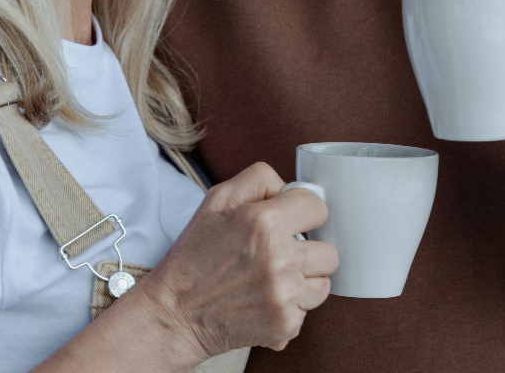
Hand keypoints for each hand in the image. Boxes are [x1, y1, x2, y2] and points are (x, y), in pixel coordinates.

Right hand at [131, 162, 337, 362]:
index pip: (319, 208)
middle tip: (278, 254)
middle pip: (329, 251)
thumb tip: (290, 188)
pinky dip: (290, 308)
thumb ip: (259, 179)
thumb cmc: (195, 254)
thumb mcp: (217, 200)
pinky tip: (264, 302)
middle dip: (307, 251)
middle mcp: (281, 259)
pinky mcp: (286, 324)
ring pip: (324, 283)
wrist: (176, 313)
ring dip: (304, 281)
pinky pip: (307, 310)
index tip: (289, 222)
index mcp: (266, 222)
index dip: (302, 213)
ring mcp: (285, 295)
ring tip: (271, 279)